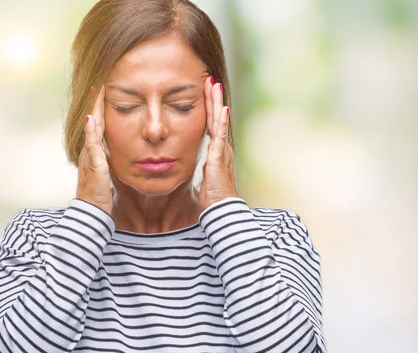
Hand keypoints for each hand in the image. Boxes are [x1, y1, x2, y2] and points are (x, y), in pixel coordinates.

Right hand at [76, 86, 112, 214]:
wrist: (91, 211)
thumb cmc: (100, 194)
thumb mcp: (106, 173)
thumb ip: (108, 162)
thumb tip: (112, 154)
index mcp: (95, 152)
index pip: (98, 125)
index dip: (100, 109)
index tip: (103, 92)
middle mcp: (90, 151)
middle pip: (93, 121)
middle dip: (95, 103)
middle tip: (97, 83)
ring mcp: (90, 156)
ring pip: (91, 128)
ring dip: (93, 109)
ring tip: (95, 92)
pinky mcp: (94, 165)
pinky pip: (92, 144)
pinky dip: (91, 130)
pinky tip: (91, 118)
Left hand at [197, 76, 237, 209]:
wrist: (221, 208)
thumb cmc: (213, 197)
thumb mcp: (205, 179)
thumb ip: (203, 171)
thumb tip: (196, 170)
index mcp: (216, 151)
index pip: (211, 125)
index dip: (208, 109)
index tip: (205, 93)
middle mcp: (221, 147)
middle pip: (215, 117)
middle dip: (212, 99)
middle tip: (210, 80)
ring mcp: (222, 150)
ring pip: (218, 121)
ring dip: (216, 102)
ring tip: (214, 85)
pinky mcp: (219, 156)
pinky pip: (219, 134)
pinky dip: (220, 120)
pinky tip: (221, 108)